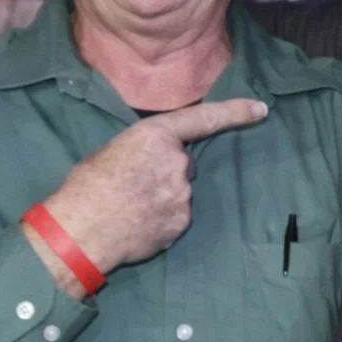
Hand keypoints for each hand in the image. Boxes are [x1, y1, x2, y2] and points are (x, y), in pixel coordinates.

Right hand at [42, 100, 267, 273]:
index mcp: (156, 135)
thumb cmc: (86, 187)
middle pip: (184, 164)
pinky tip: (137, 223)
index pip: (204, 118)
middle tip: (134, 185)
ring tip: (131, 207)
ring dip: (163, 197)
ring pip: (180, 192)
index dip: (236, 112)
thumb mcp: (112, 151)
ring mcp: (183, 195)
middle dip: (167, 172)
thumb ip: (143, 150)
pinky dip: (162, 219)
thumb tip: (151, 159)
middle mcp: (177, 162)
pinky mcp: (182, 222)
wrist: (80, 231)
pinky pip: (177, 216)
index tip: (261, 109)